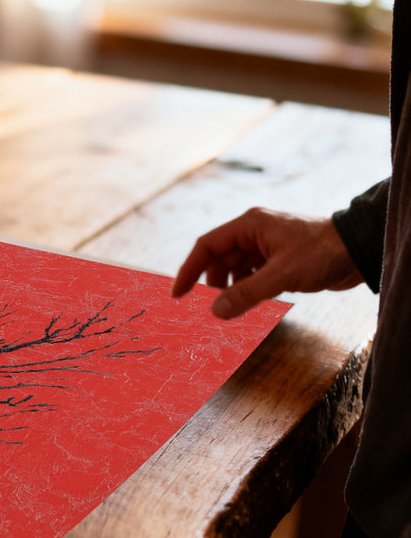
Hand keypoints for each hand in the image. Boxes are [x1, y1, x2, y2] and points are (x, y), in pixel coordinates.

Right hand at [172, 208, 361, 318]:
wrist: (359, 250)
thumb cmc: (322, 253)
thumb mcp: (281, 275)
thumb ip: (246, 294)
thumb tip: (215, 312)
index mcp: (249, 225)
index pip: (207, 246)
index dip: (189, 270)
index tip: (178, 294)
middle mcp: (254, 233)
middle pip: (219, 259)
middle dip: (210, 283)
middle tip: (204, 308)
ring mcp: (266, 246)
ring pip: (235, 269)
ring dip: (229, 289)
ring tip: (228, 309)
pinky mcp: (278, 260)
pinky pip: (251, 275)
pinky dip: (245, 290)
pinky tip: (247, 304)